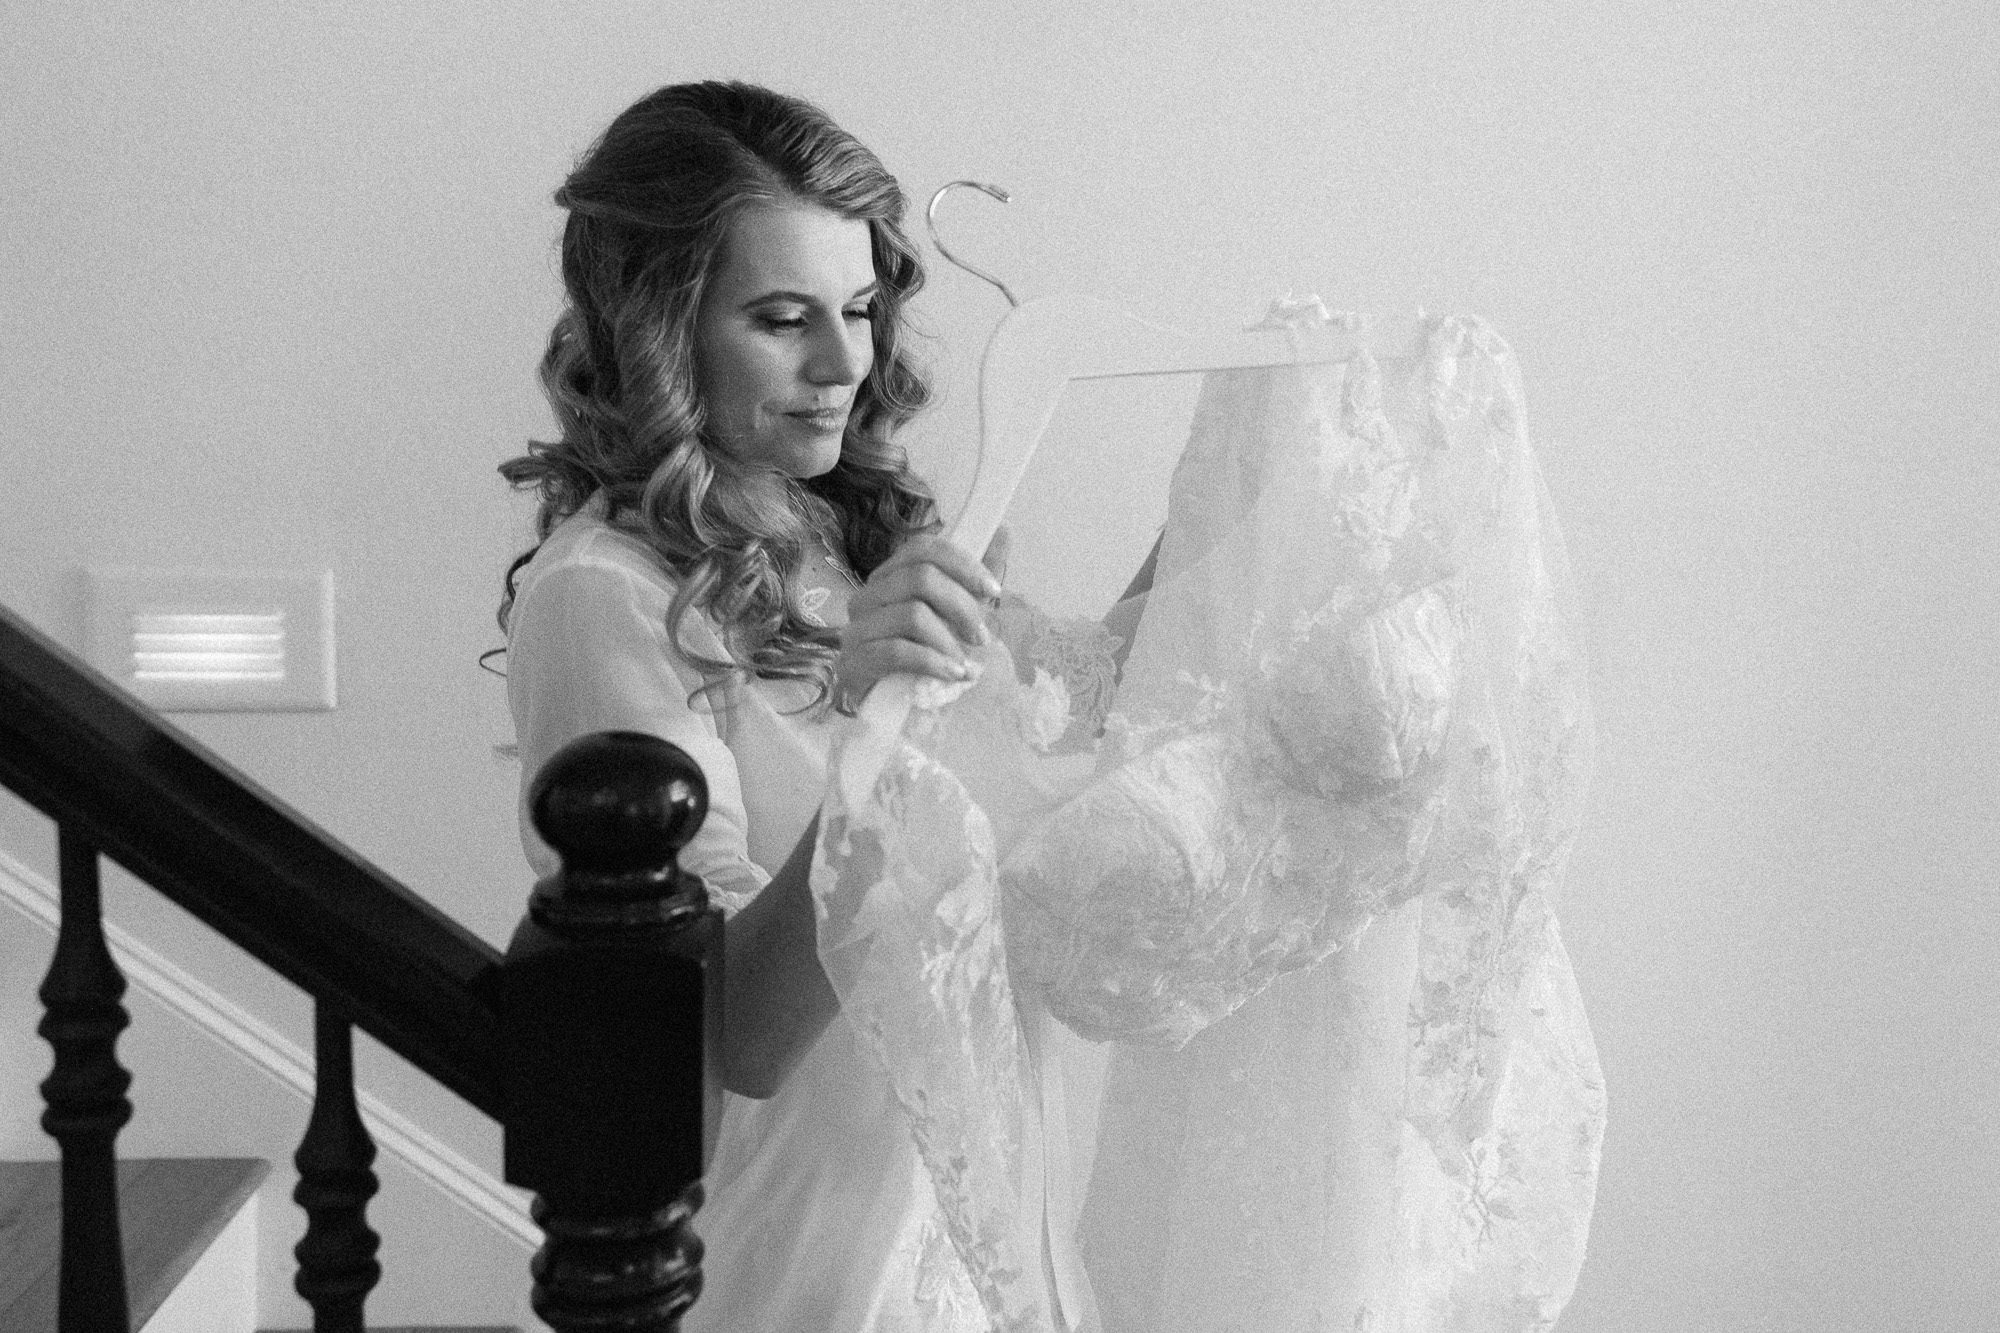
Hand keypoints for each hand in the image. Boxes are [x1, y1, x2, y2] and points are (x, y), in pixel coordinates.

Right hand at [836, 531, 1006, 707]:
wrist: (892, 709)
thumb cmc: (926, 656)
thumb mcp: (958, 616)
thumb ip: (976, 578)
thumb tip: (1001, 531)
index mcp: (890, 578)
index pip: (922, 549)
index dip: (962, 563)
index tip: (993, 590)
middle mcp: (867, 596)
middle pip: (920, 577)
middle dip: (962, 606)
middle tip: (982, 637)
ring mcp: (856, 629)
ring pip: (911, 614)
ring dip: (949, 641)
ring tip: (965, 665)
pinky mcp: (852, 663)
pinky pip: (896, 651)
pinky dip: (933, 662)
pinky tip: (953, 676)